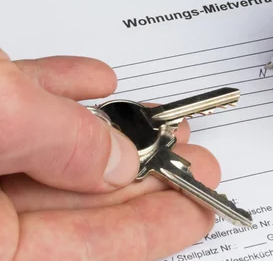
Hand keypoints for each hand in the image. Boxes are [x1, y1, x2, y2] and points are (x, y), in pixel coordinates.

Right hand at [0, 51, 219, 259]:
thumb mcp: (2, 114)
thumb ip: (65, 143)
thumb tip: (119, 161)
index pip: (84, 249)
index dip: (150, 229)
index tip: (198, 211)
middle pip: (70, 203)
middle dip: (138, 175)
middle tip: (190, 161)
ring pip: (45, 156)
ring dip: (104, 132)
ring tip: (159, 121)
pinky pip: (16, 113)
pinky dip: (58, 96)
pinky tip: (98, 83)